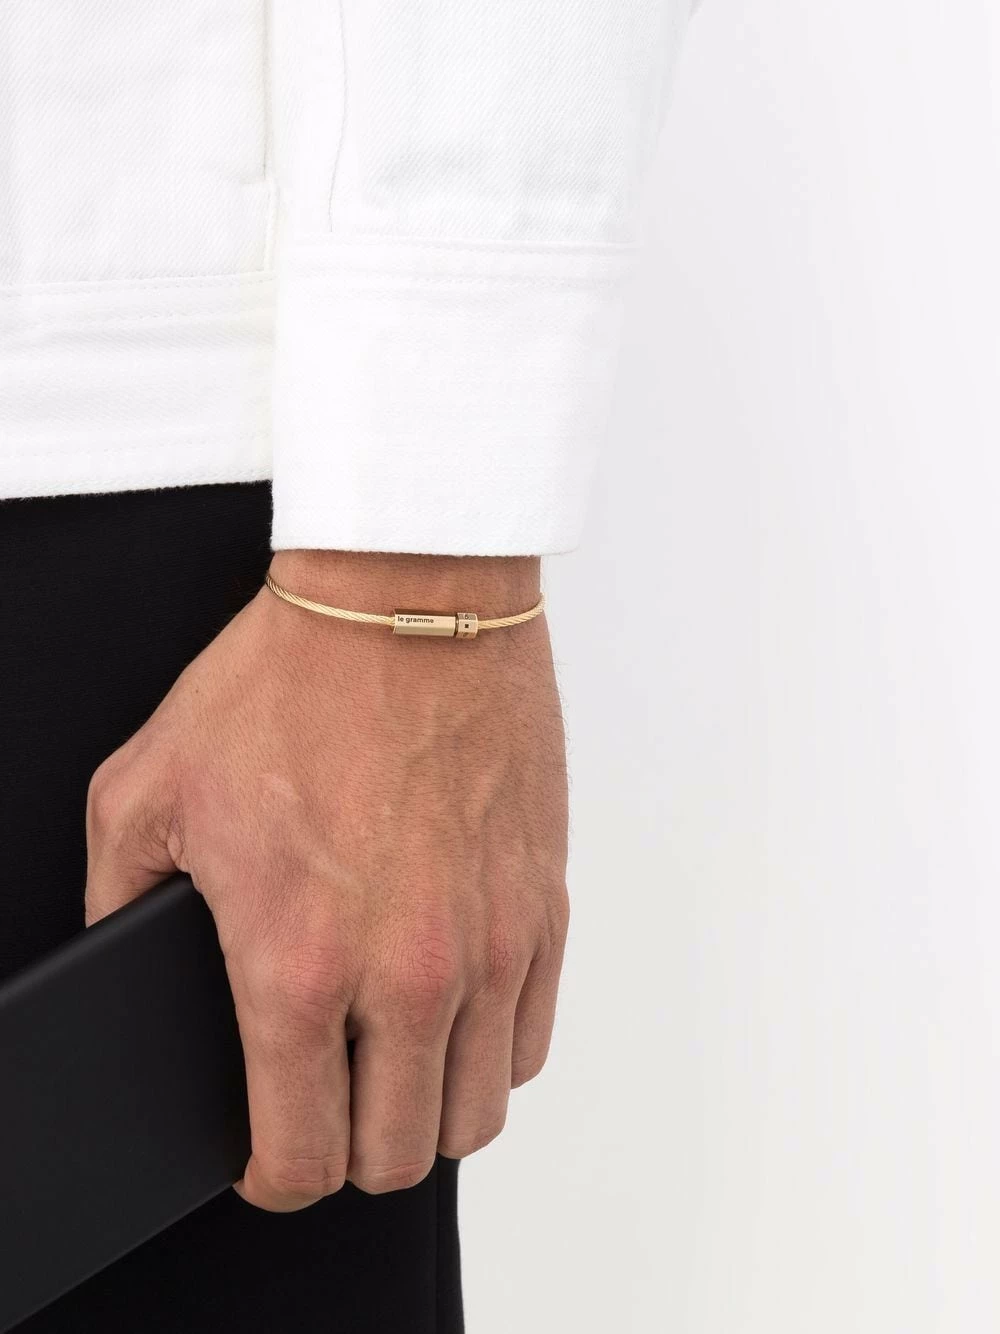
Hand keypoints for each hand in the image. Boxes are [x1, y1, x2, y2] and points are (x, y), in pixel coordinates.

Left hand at [84, 549, 568, 1209]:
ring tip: (391, 1062)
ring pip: (476, 1114)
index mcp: (298, 963)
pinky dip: (489, 1049)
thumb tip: (116, 955)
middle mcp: (408, 973)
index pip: (299, 1155)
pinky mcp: (544, 905)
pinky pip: (531, 1037)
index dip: (271, 1176)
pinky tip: (452, 1007)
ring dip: (427, 1109)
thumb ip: (112, 900)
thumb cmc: (288, 681)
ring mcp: (490, 944)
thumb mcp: (146, 788)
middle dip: (350, 1150)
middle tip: (326, 1103)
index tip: (266, 1153)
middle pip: (398, 1156)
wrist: (407, 597)